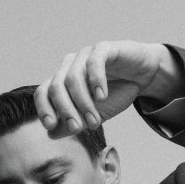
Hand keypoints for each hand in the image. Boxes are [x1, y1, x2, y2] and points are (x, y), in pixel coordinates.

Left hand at [34, 41, 181, 135]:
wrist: (141, 77)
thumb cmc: (114, 95)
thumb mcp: (92, 116)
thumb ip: (72, 125)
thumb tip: (50, 135)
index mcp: (62, 82)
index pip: (43, 92)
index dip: (43, 108)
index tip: (50, 126)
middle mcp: (70, 66)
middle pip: (55, 87)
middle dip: (65, 110)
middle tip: (78, 128)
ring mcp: (85, 56)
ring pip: (73, 78)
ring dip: (83, 103)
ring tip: (95, 121)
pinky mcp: (104, 48)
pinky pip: (94, 61)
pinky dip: (96, 80)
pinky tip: (102, 96)